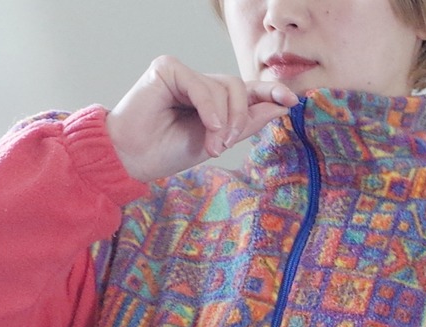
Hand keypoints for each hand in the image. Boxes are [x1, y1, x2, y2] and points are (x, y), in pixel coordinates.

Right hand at [106, 56, 298, 182]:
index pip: (246, 91)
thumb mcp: (216, 141)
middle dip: (239, 118)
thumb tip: (279, 106)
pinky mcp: (167, 68)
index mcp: (212, 101)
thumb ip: (245, 123)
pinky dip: (208, 107)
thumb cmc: (167, 151)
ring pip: (223, 88)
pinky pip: (201, 84)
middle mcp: (201, 84)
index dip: (270, 92)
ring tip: (210, 144)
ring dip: (222, 121)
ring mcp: (184, 74)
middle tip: (224, 145)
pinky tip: (206, 127)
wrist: (134, 158)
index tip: (292, 102)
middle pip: (238, 88)